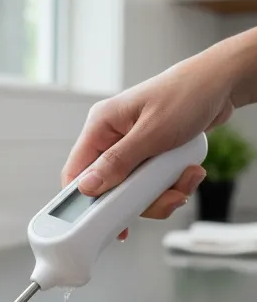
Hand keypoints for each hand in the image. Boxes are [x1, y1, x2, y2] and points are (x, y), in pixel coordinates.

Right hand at [62, 46, 236, 239]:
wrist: (223, 83)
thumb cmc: (188, 94)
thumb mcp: (152, 132)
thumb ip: (118, 162)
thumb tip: (88, 187)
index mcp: (101, 126)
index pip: (76, 170)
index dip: (85, 198)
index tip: (100, 218)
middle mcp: (111, 139)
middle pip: (108, 188)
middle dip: (138, 199)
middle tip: (162, 199)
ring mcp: (130, 150)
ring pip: (132, 192)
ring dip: (160, 194)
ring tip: (184, 180)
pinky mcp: (148, 157)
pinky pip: (150, 186)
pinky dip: (170, 186)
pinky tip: (187, 174)